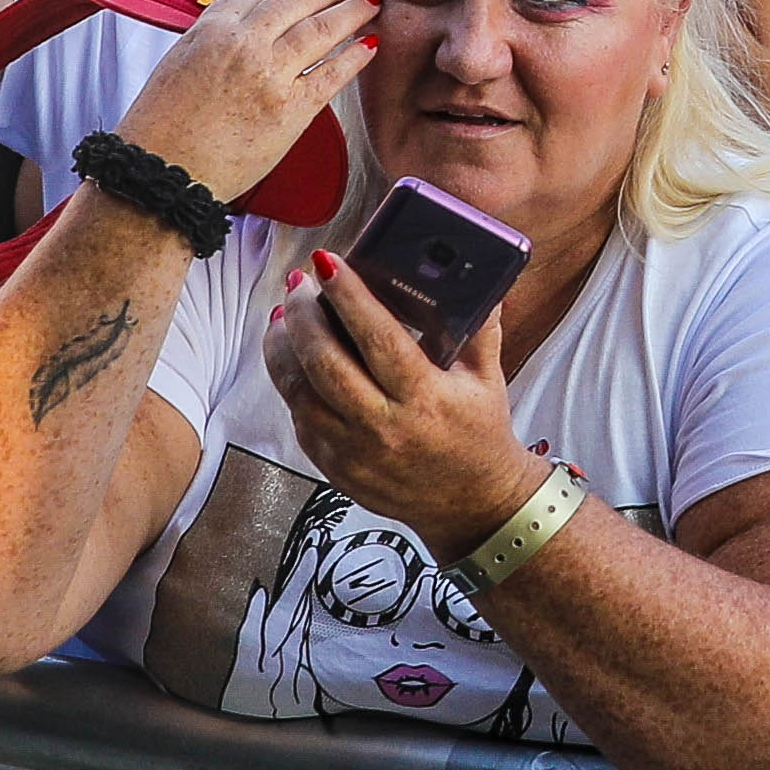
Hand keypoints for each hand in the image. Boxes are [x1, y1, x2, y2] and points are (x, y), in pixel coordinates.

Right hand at [112, 0, 377, 212]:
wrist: (165, 175)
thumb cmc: (160, 131)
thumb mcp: (174, 67)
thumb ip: (208, 43)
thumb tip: (233, 35)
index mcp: (211, 31)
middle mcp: (245, 44)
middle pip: (295, 2)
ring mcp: (272, 75)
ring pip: (321, 30)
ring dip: (350, 12)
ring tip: (370, 2)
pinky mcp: (293, 109)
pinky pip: (333, 74)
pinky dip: (354, 57)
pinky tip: (369, 45)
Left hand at [263, 243, 538, 549]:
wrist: (473, 506)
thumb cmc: (479, 435)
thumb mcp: (487, 378)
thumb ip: (479, 326)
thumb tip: (473, 275)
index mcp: (425, 400)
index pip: (378, 339)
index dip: (349, 297)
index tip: (328, 263)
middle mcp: (384, 428)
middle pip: (324, 364)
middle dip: (303, 316)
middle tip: (299, 284)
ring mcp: (354, 453)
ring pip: (299, 392)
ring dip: (283, 347)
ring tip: (284, 314)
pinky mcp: (335, 469)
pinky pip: (299, 419)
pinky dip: (290, 382)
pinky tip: (292, 356)